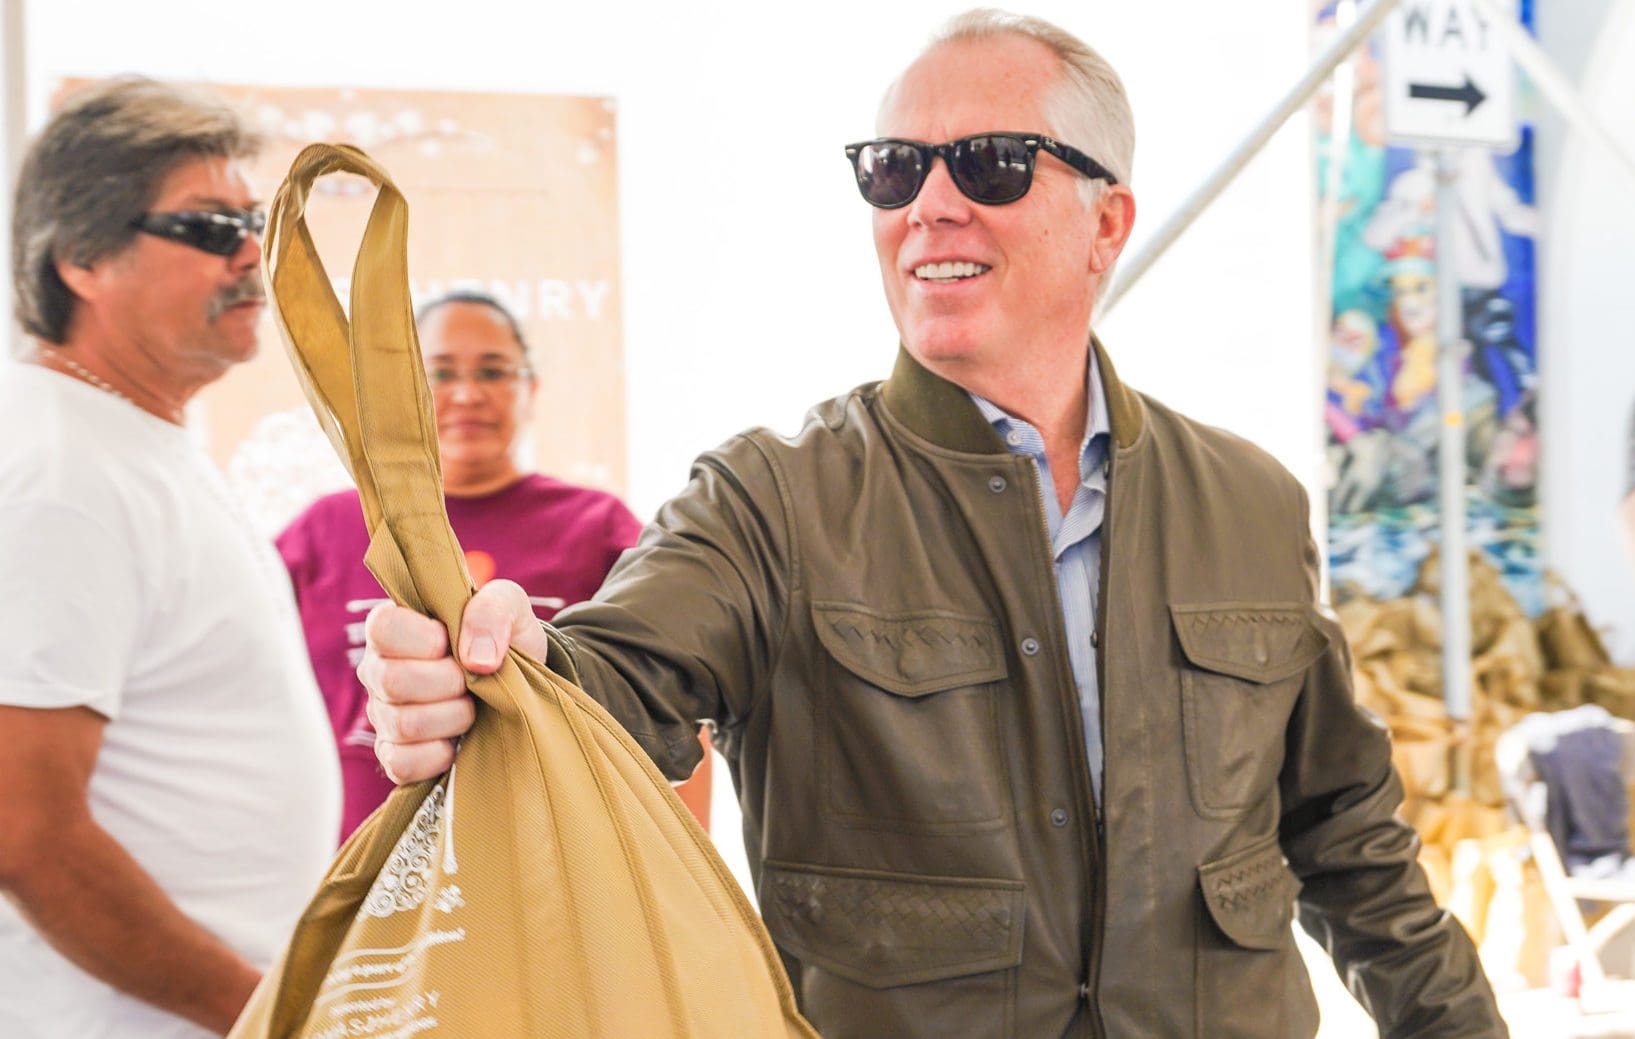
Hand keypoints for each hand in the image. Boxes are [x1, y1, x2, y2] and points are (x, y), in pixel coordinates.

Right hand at [358, 579, 548, 782]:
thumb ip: (492, 611)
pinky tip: (458, 739)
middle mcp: (378, 671)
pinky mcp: (395, 756)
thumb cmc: (502, 637)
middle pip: (393, 681)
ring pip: (404, 724)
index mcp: (394, 628)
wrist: (520, 682)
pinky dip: (439, 754)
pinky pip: (403, 764)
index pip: (383, 628)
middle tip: (470, 679)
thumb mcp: (509, 606)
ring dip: (453, 716)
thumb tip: (476, 659)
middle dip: (449, 681)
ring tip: (471, 706)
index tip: (452, 643)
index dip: (425, 639)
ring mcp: (383, 716)